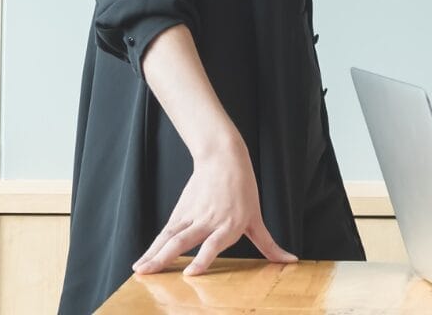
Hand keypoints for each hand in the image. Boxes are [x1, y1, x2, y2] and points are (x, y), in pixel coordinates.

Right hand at [132, 136, 295, 276]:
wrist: (223, 158)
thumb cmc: (243, 191)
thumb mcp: (256, 218)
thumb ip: (269, 245)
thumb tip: (291, 262)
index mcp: (230, 225)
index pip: (214, 244)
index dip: (202, 258)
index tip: (191, 274)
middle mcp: (209, 221)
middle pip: (184, 241)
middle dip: (167, 258)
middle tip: (151, 273)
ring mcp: (192, 216)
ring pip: (169, 237)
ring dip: (153, 255)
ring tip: (140, 270)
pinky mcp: (180, 213)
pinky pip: (164, 234)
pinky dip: (152, 249)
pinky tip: (141, 263)